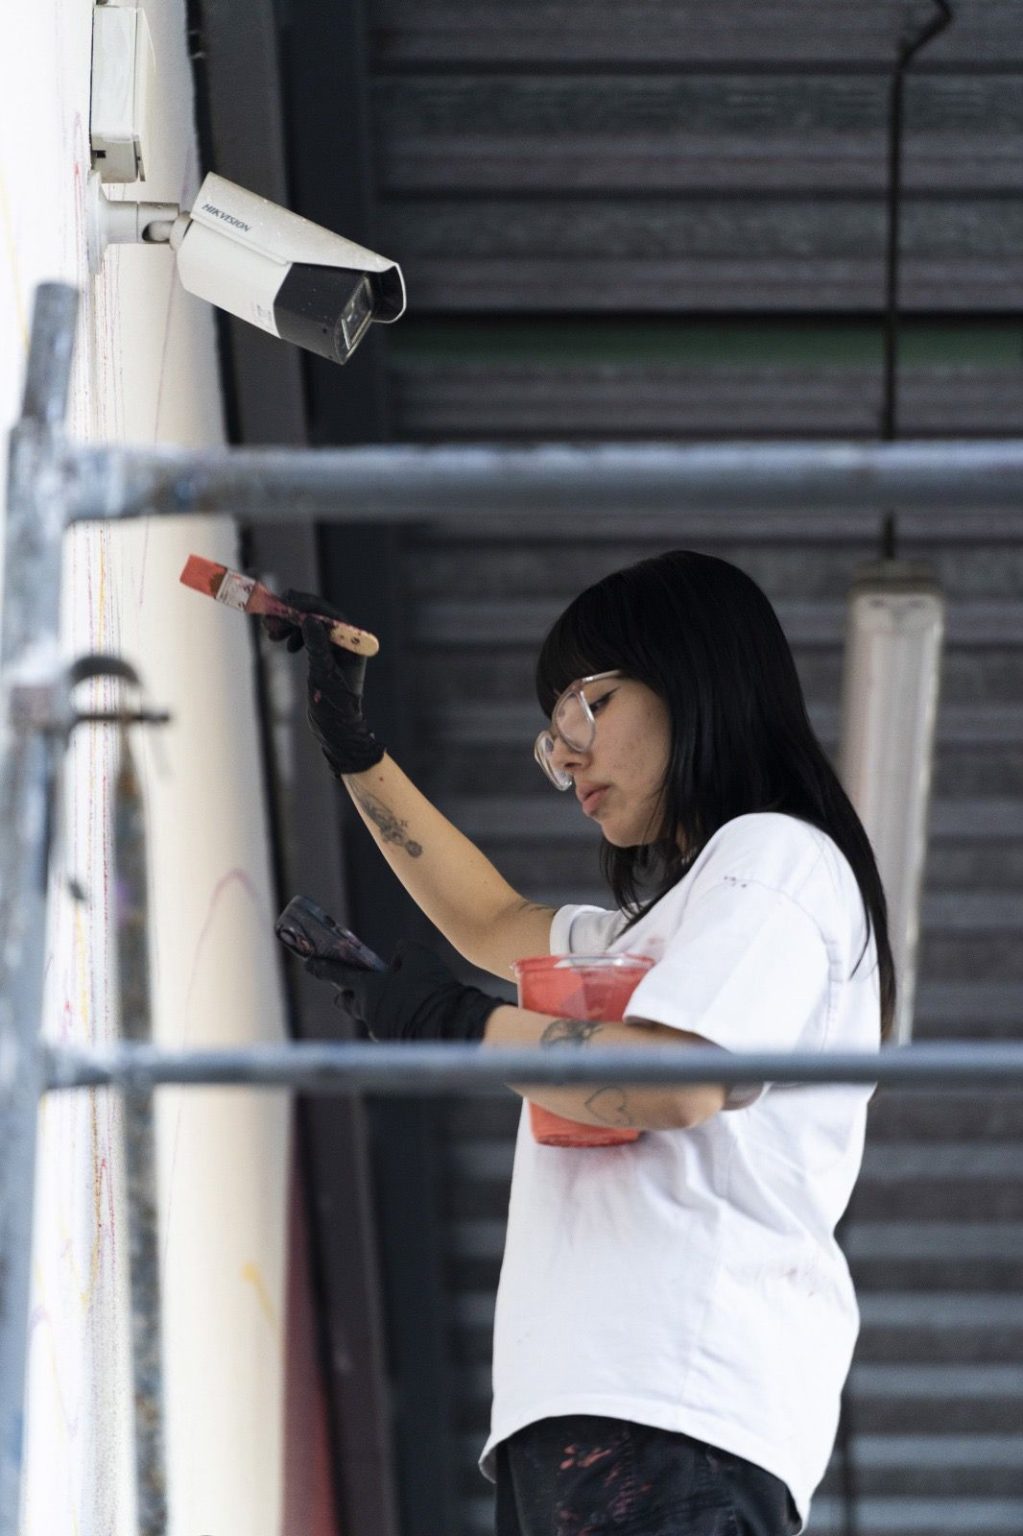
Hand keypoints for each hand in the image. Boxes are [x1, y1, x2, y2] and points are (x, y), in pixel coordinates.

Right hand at [262, 589, 383, 774]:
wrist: (336, 729)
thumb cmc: (334, 707)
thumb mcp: (323, 675)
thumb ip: (317, 646)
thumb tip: (309, 618)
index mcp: (352, 645)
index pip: (329, 615)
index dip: (305, 606)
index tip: (282, 605)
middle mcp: (346, 643)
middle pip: (318, 617)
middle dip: (292, 616)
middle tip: (269, 619)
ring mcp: (336, 649)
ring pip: (310, 625)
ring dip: (289, 625)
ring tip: (271, 633)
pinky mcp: (325, 656)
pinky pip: (308, 636)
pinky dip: (294, 636)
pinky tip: (286, 646)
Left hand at [305, 940, 503, 1043]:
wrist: (450, 1024)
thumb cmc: (432, 987)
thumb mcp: (418, 956)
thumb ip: (402, 952)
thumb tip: (397, 958)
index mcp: (369, 988)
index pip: (338, 974)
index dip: (322, 967)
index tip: (309, 963)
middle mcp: (369, 1011)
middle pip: (348, 1001)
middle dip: (346, 994)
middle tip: (350, 989)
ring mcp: (381, 1030)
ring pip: (372, 1015)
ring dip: (379, 1007)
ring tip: (399, 999)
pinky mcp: (395, 1043)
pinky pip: (390, 1027)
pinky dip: (397, 1019)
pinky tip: (413, 1013)